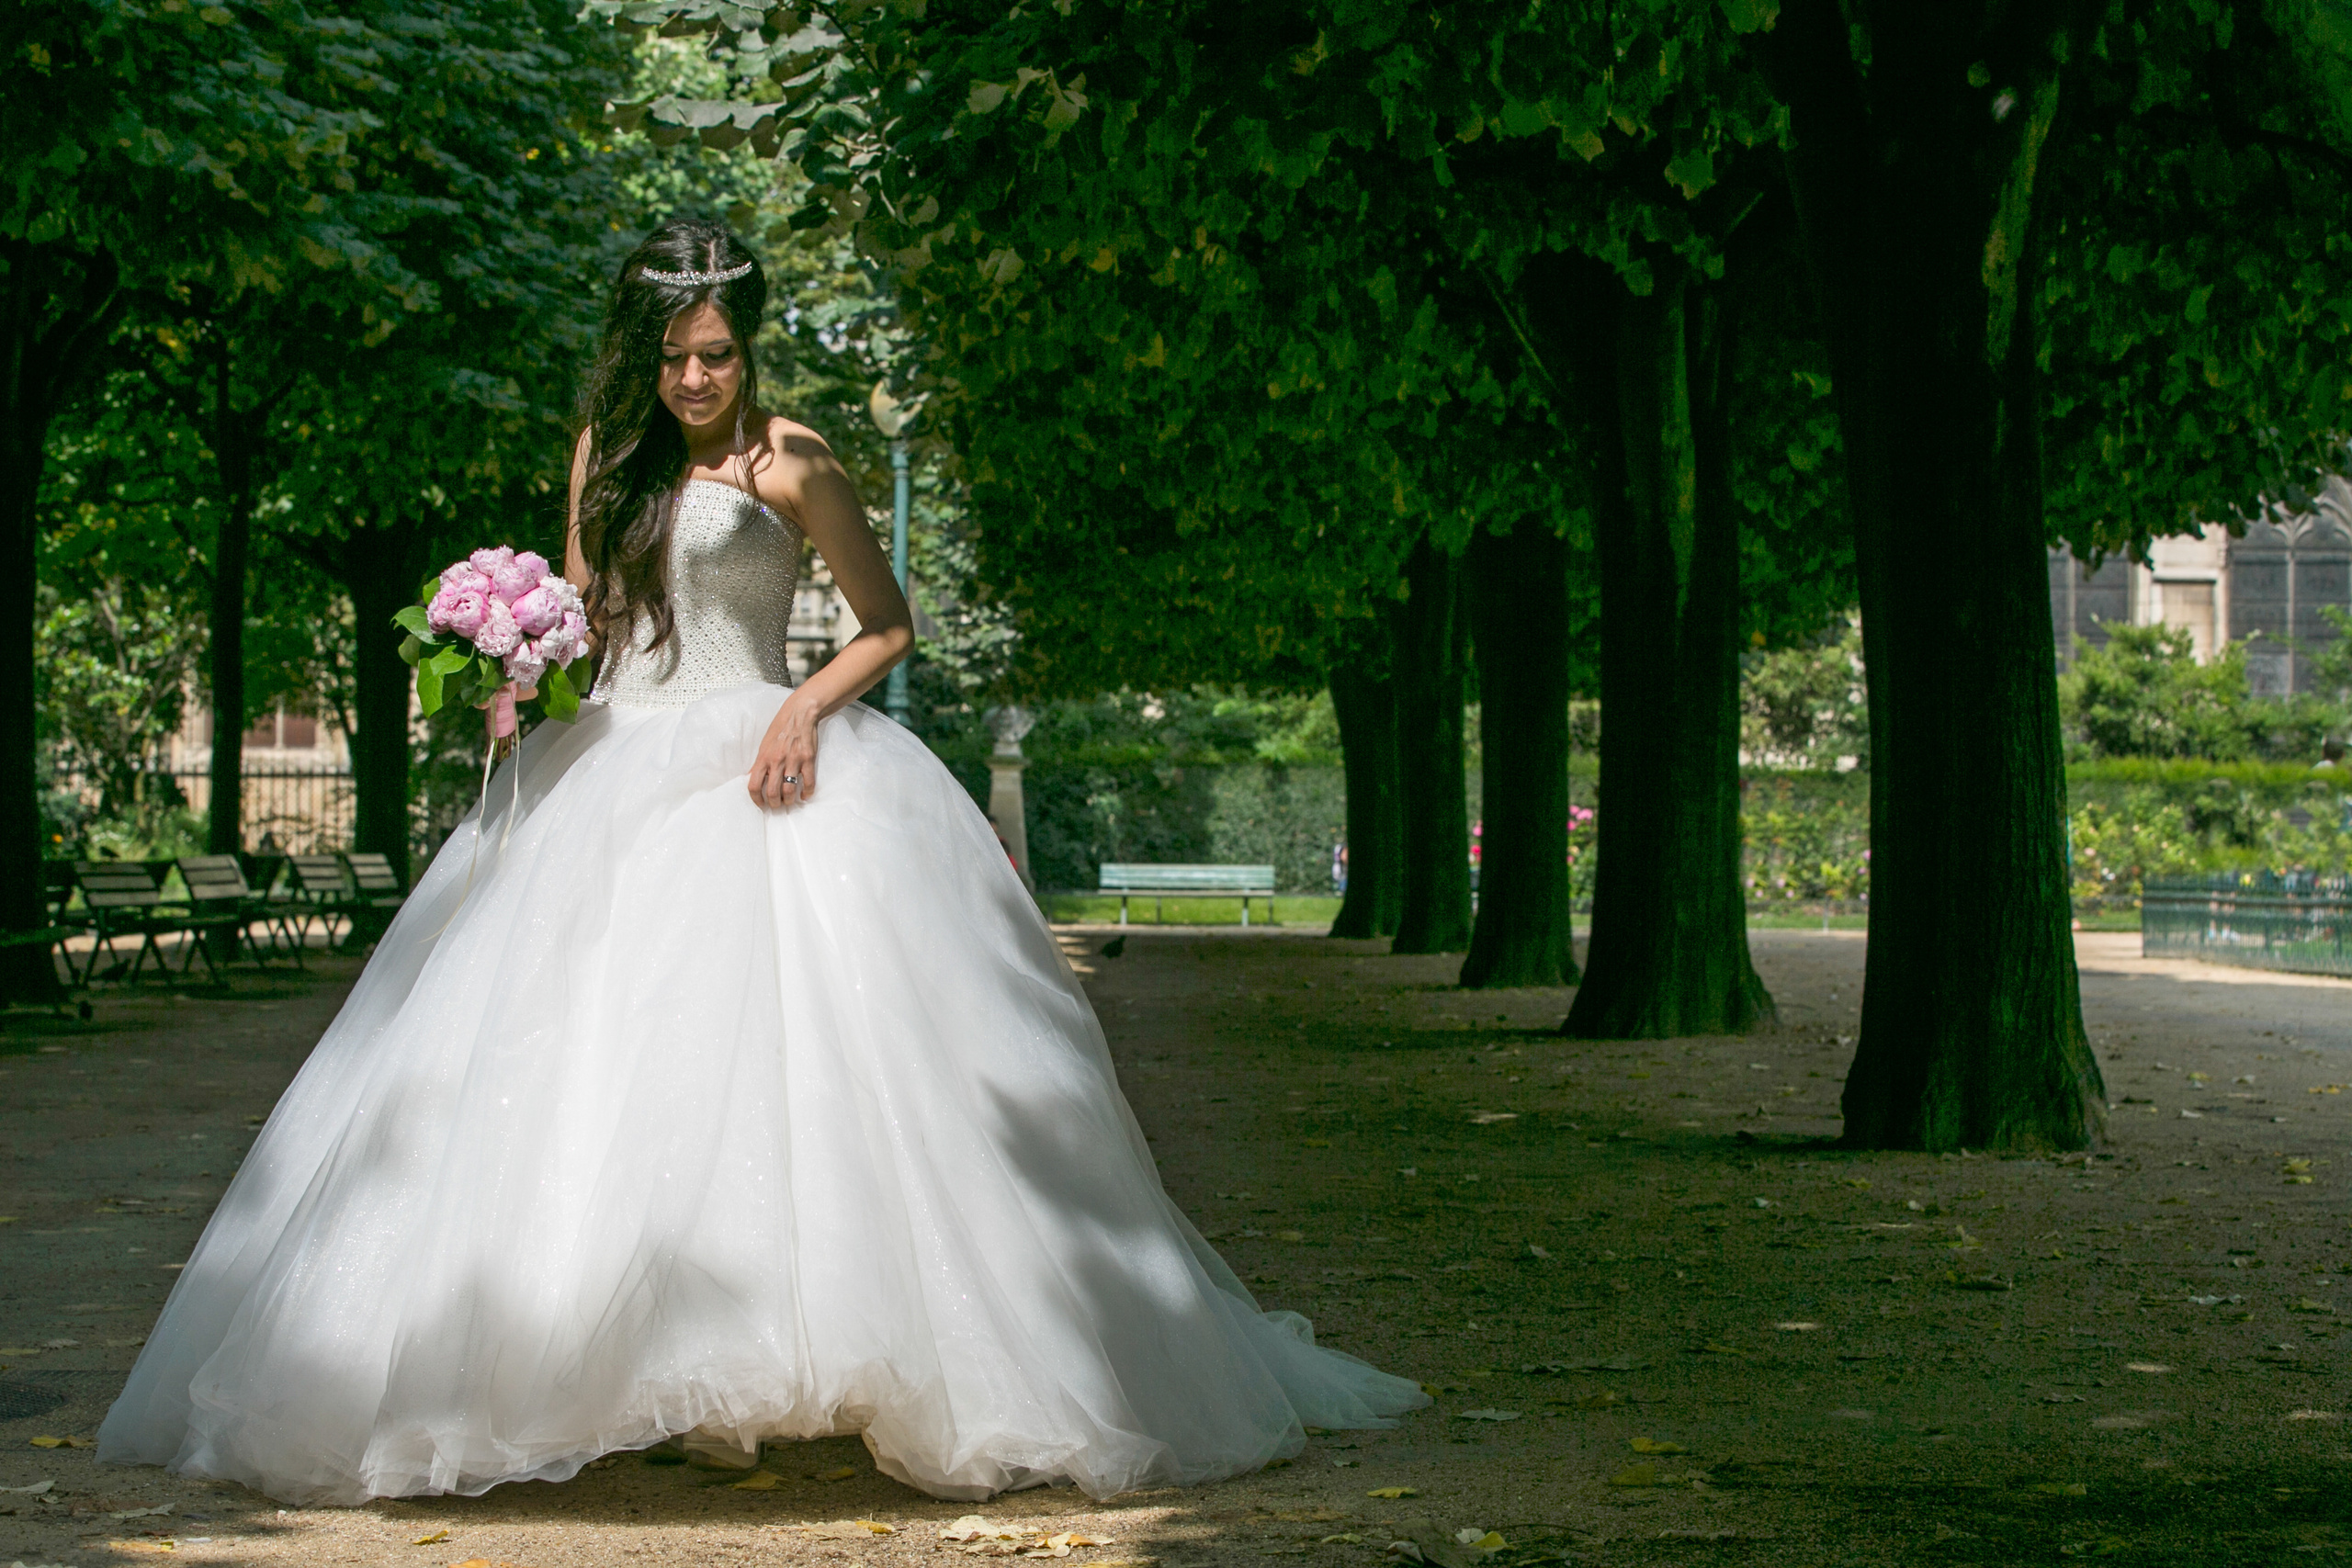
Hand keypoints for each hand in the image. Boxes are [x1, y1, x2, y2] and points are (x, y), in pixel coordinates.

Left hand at [750, 693, 818, 808]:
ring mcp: (793, 761)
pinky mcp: (808, 759)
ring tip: (789, 802)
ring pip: (789, 791)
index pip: (754, 785)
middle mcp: (777, 761)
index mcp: (763, 758)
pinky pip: (808, 782)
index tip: (760, 804)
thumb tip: (751, 777)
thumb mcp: (764, 744)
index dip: (756, 800)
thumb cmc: (780, 728)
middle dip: (774, 804)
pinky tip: (804, 795)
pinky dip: (806, 793)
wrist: (800, 714)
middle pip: (772, 792)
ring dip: (789, 801)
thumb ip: (759, 762)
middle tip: (777, 805)